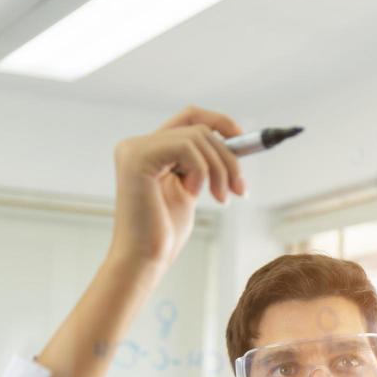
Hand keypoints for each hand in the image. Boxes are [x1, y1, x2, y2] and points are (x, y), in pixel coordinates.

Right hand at [109, 105, 244, 275]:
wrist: (144, 260)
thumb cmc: (164, 234)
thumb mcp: (189, 190)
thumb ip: (201, 165)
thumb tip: (234, 144)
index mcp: (148, 150)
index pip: (189, 117)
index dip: (220, 122)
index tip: (243, 141)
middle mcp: (137, 145)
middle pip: (199, 127)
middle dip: (228, 157)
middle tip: (240, 189)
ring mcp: (134, 149)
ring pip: (198, 137)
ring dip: (220, 169)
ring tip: (221, 199)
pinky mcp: (137, 158)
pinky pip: (186, 147)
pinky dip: (201, 170)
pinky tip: (192, 194)